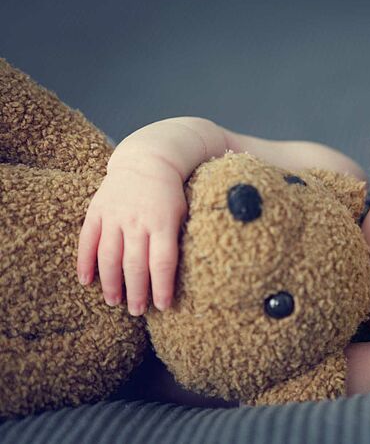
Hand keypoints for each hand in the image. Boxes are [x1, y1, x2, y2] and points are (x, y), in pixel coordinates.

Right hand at [76, 156, 187, 314]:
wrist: (147, 160)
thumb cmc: (170, 193)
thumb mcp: (182, 214)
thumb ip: (176, 241)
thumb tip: (174, 275)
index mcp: (162, 223)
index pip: (162, 262)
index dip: (162, 287)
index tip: (162, 306)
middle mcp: (137, 221)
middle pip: (134, 264)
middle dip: (136, 292)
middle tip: (136, 311)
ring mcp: (114, 216)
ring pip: (109, 256)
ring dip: (110, 283)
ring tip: (114, 302)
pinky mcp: (97, 211)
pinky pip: (87, 240)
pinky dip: (85, 262)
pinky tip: (86, 281)